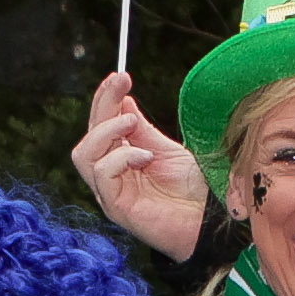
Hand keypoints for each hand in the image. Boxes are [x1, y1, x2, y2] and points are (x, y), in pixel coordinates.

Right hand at [68, 73, 208, 262]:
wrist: (210, 220)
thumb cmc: (193, 190)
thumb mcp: (165, 149)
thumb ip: (142, 130)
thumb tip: (123, 99)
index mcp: (119, 162)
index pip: (99, 126)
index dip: (105, 99)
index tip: (120, 75)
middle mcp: (109, 178)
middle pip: (88, 137)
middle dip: (102, 105)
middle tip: (122, 82)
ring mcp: (110, 194)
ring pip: (84, 155)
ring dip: (106, 131)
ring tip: (133, 123)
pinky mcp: (117, 208)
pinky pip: (102, 175)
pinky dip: (121, 158)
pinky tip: (145, 157)